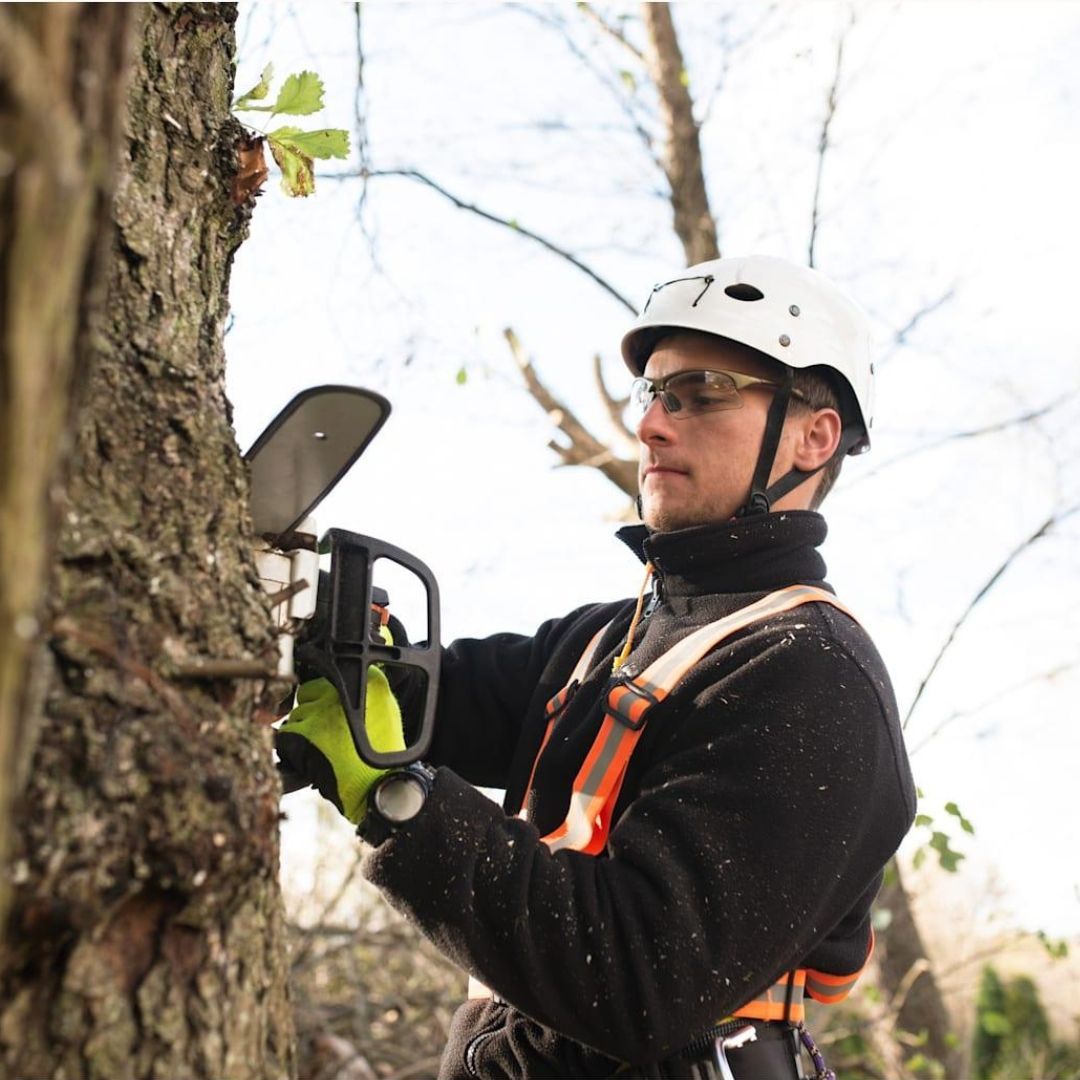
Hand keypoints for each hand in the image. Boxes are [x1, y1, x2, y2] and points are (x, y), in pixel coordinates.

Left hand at [275, 664, 405, 824]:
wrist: (378, 783)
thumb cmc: (385, 754)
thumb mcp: (387, 712)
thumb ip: (366, 693)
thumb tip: (346, 687)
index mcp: (366, 681)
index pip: (330, 677)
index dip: (326, 696)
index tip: (329, 709)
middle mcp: (341, 690)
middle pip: (308, 694)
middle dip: (310, 711)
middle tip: (323, 731)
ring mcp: (319, 711)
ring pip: (295, 715)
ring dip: (301, 731)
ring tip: (321, 748)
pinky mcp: (302, 733)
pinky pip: (285, 735)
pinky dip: (291, 748)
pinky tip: (308, 758)